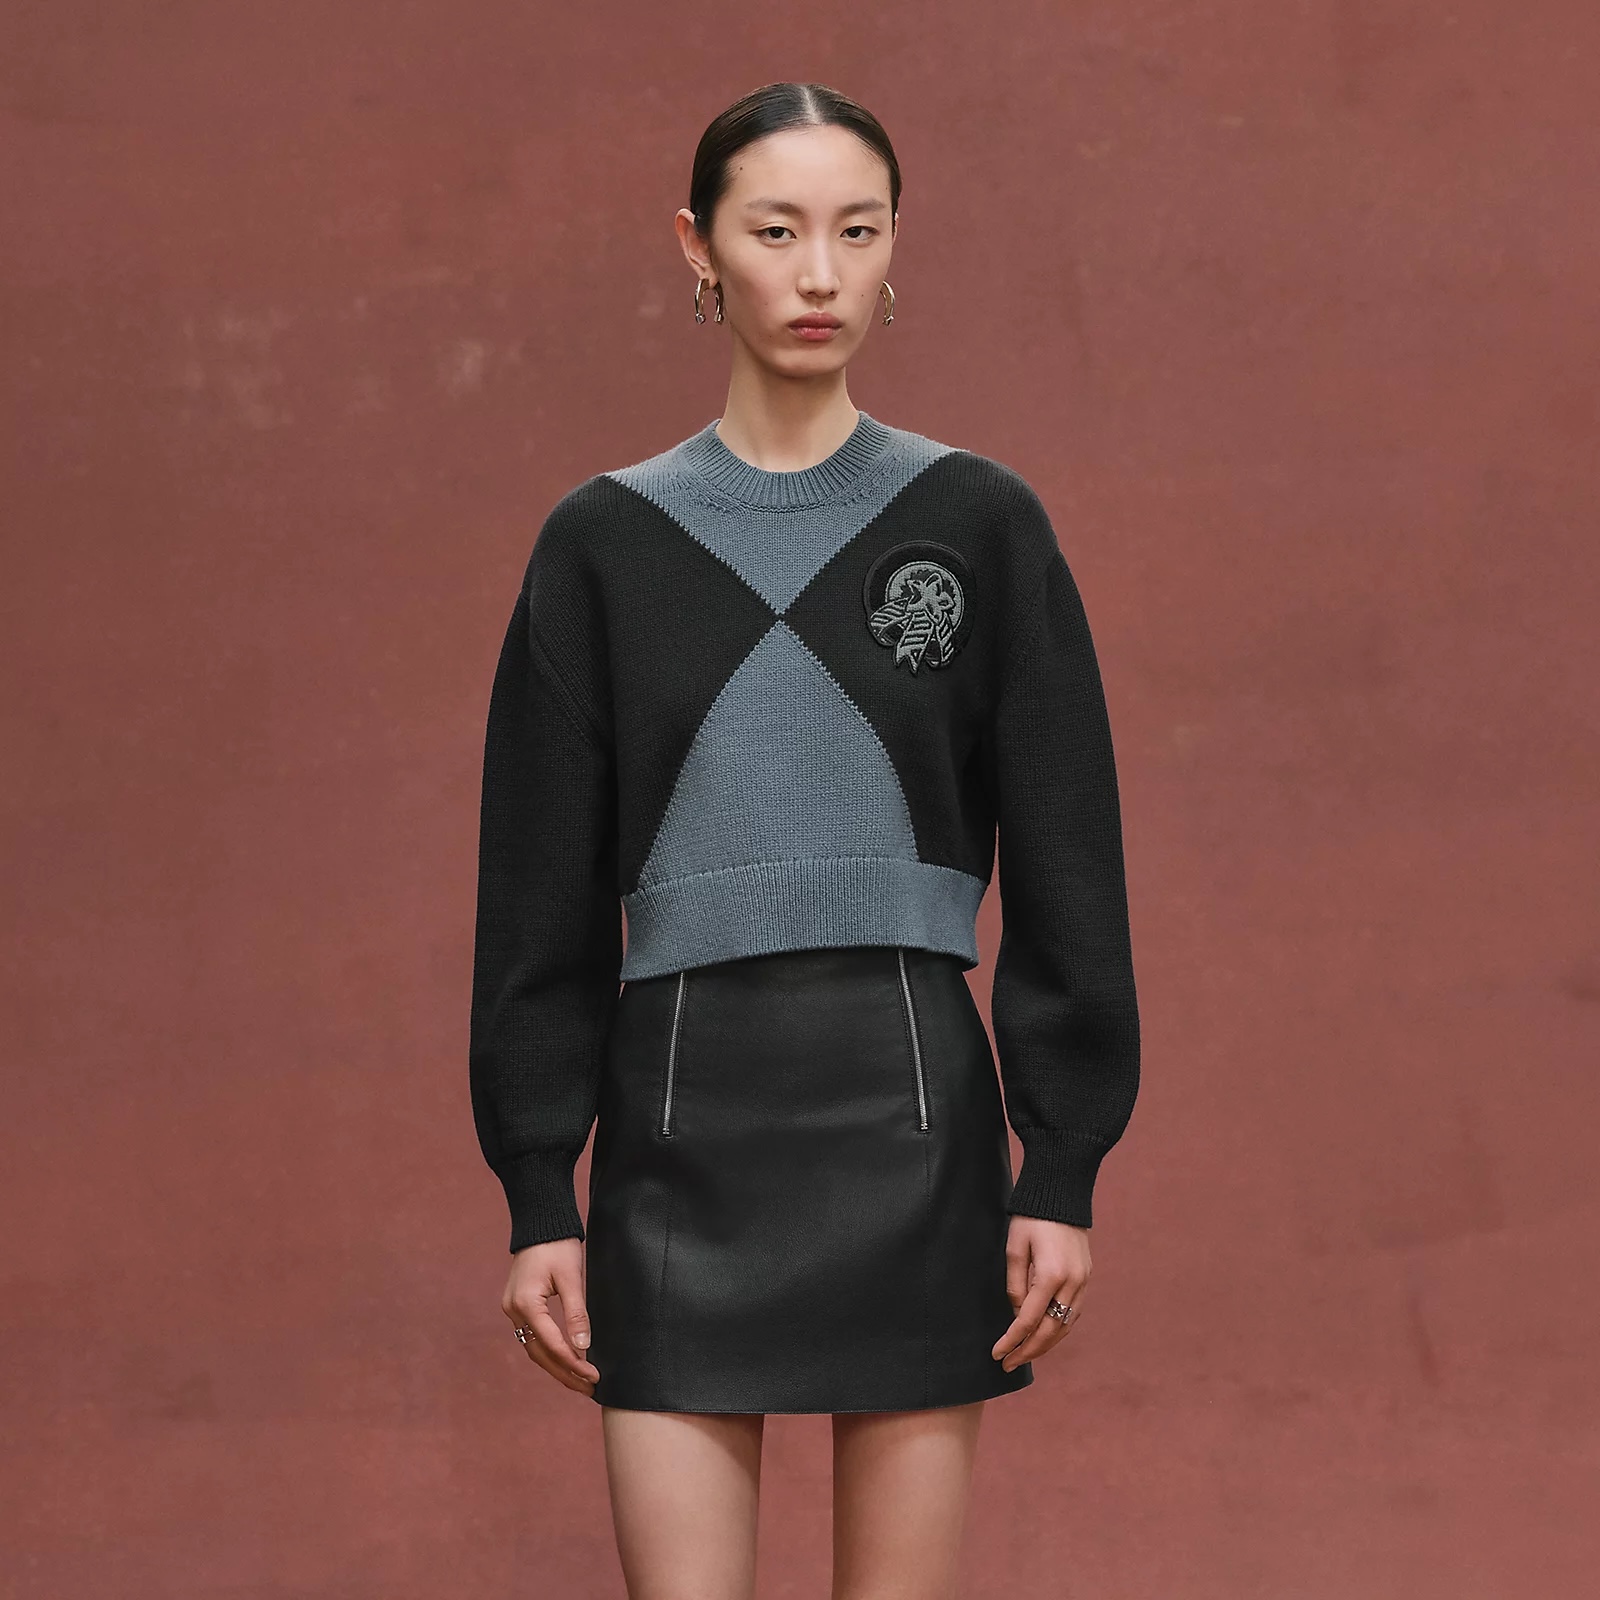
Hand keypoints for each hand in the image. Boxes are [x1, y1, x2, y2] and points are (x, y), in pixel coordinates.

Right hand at [502, 1237, 598, 1394]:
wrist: (540, 1224)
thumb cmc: (558, 1246)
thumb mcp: (571, 1277)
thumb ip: (576, 1312)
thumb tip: (583, 1346)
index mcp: (526, 1304)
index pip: (551, 1344)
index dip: (573, 1364)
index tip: (594, 1376)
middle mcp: (514, 1311)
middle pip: (540, 1353)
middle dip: (565, 1373)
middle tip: (589, 1388)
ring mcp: (512, 1310)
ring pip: (534, 1348)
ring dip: (557, 1366)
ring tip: (580, 1382)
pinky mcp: (518, 1307)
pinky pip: (533, 1337)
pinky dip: (549, 1352)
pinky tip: (565, 1361)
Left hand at [991, 1215, 1090, 1371]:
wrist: (1061, 1194)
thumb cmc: (1031, 1218)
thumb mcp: (1015, 1247)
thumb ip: (1015, 1284)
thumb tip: (1017, 1314)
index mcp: (1051, 1275)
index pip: (1029, 1320)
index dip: (1012, 1340)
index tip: (997, 1354)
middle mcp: (1072, 1282)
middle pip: (1051, 1331)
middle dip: (1029, 1351)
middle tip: (1008, 1364)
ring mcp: (1083, 1281)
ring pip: (1065, 1325)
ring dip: (1045, 1344)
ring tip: (1024, 1355)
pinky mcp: (1086, 1277)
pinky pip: (1073, 1312)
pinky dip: (1058, 1328)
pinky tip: (1044, 1335)